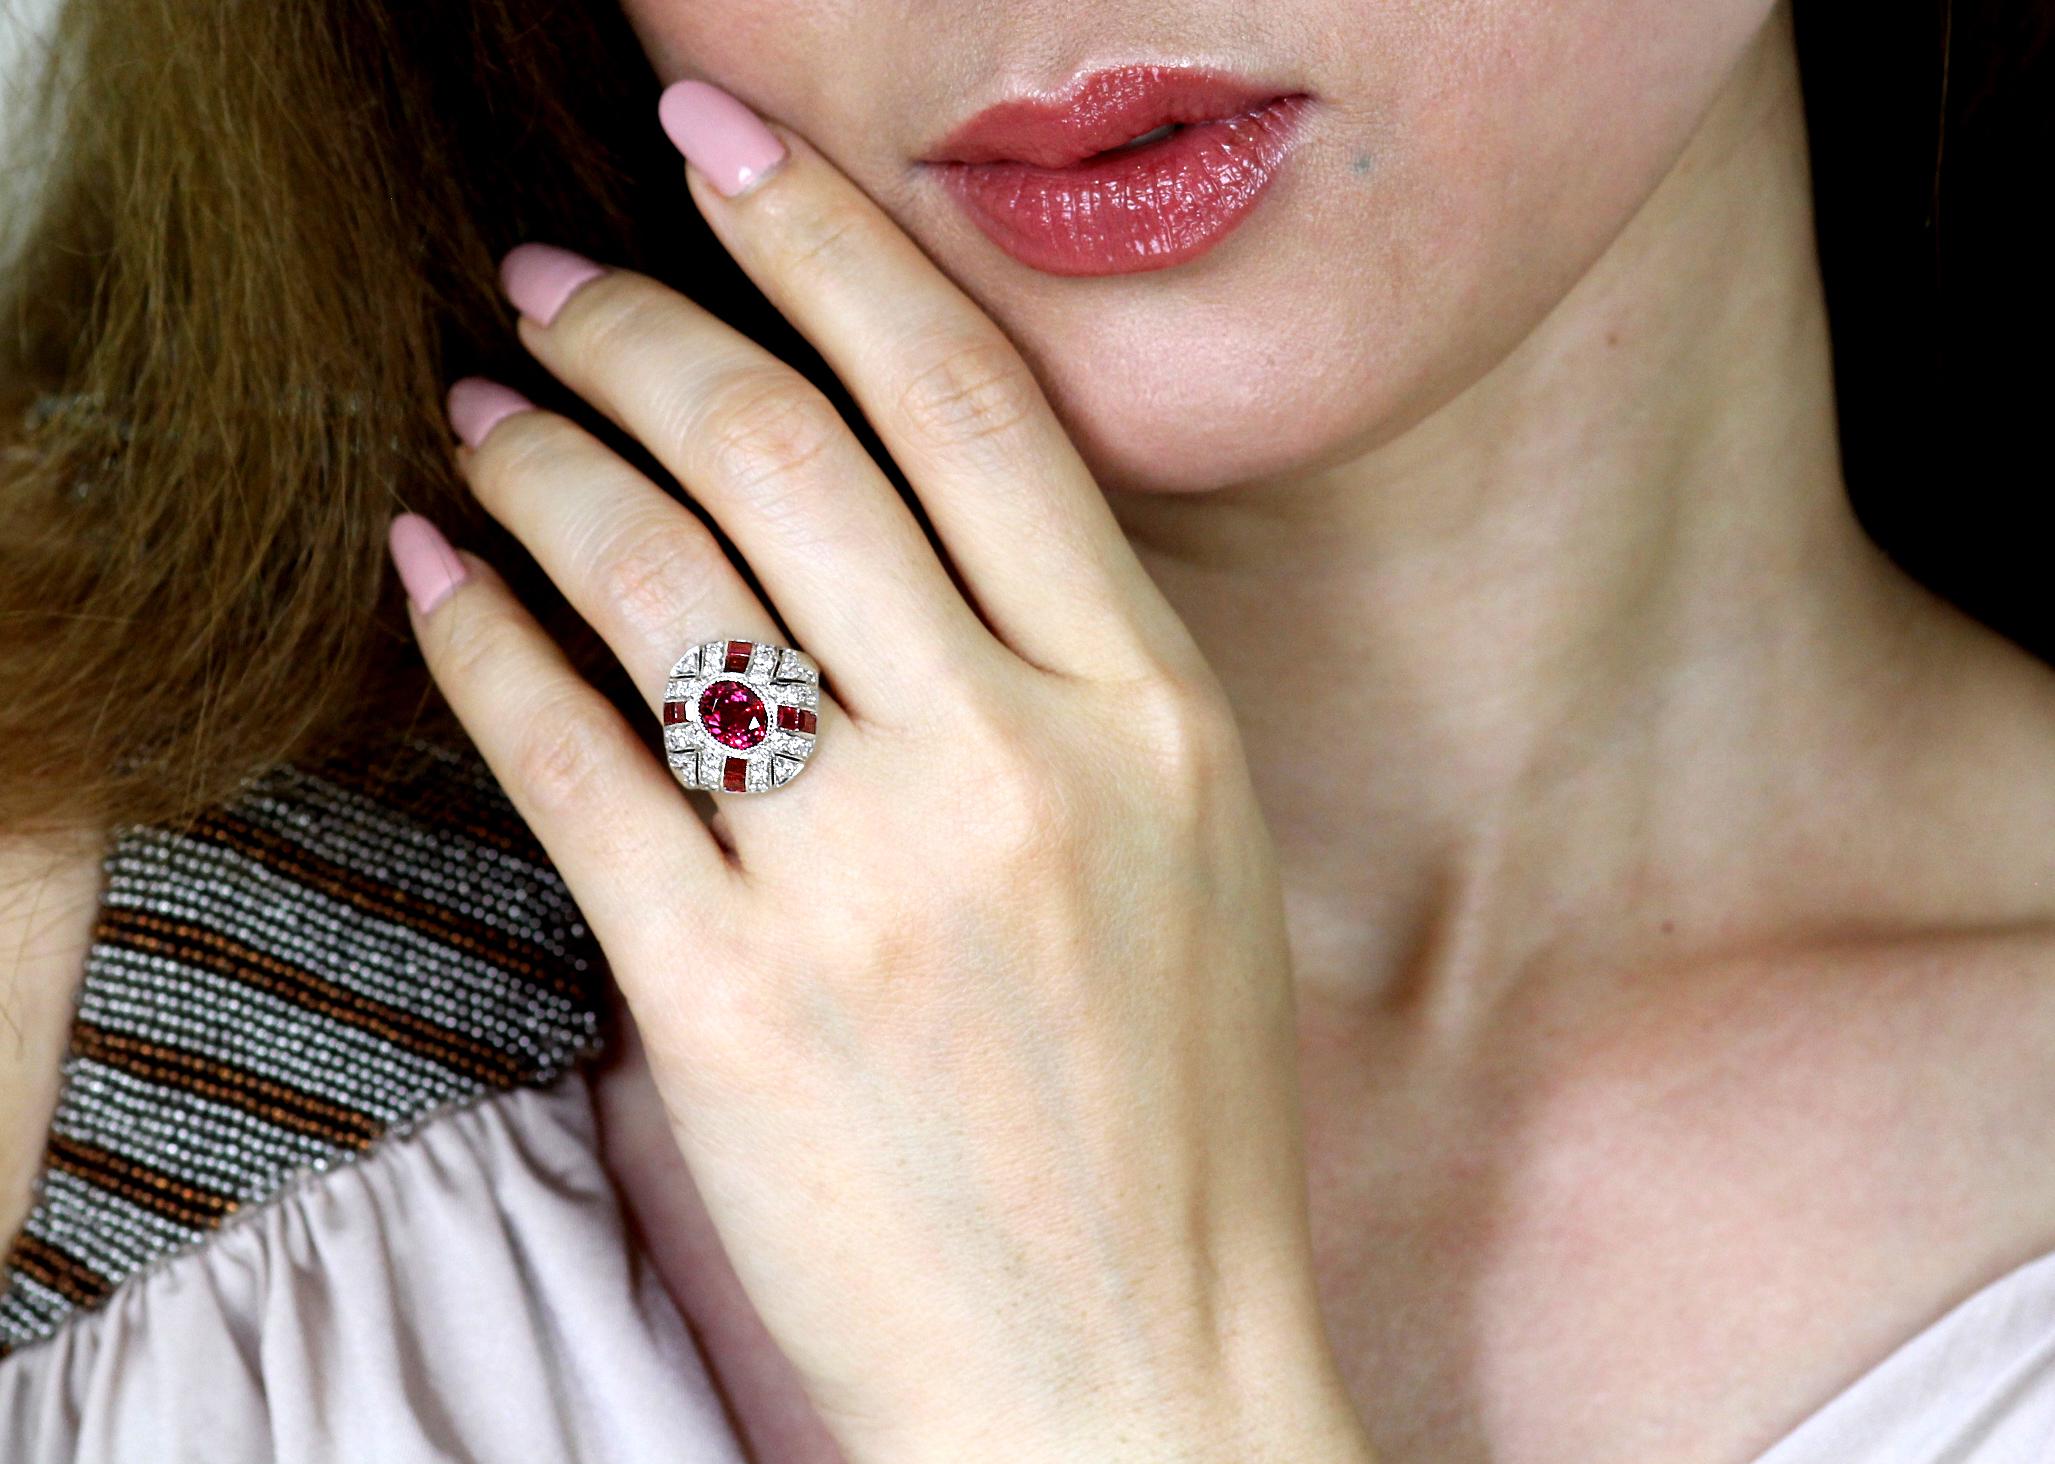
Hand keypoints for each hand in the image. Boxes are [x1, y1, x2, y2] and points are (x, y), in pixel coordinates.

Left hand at [393, 80, 1373, 1463]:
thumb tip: (894, 520)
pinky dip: (482, 641)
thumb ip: (1072, 678)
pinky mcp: (735, 1000)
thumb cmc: (1167, 1125)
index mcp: (1156, 716)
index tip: (724, 154)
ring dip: (546, 463)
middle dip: (644, 328)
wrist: (1132, 1379)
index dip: (831, 246)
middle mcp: (1024, 765)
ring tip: (483, 417)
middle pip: (790, 455)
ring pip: (664, 581)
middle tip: (551, 284)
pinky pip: (574, 759)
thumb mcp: (1188, 858)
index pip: (972, 409)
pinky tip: (435, 574)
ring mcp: (877, 881)